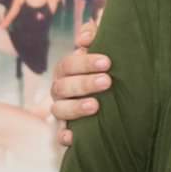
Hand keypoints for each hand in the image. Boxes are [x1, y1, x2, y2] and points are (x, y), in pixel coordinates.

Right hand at [49, 21, 109, 145]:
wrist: (112, 92)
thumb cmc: (106, 67)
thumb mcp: (102, 46)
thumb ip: (93, 34)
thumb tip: (84, 38)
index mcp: (67, 70)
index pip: (69, 64)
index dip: (85, 62)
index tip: (107, 62)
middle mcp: (60, 90)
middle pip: (63, 86)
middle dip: (84, 83)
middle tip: (107, 82)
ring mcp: (62, 110)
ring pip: (58, 109)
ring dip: (76, 107)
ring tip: (96, 106)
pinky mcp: (66, 130)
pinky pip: (59, 135)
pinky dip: (64, 136)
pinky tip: (74, 137)